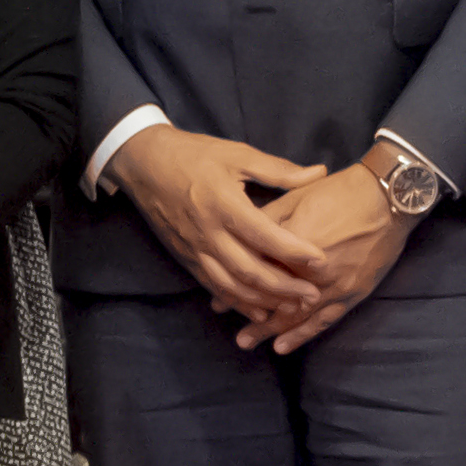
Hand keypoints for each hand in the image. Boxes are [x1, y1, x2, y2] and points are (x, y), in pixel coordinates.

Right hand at [109, 125, 331, 331]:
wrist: (144, 164)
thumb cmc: (193, 154)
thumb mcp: (237, 153)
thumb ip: (278, 170)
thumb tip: (319, 173)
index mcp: (224, 203)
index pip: (265, 235)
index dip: (294, 251)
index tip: (321, 261)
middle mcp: (209, 232)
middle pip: (250, 270)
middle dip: (284, 287)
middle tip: (314, 296)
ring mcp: (196, 249)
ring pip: (232, 285)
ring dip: (264, 301)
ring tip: (293, 308)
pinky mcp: (186, 258)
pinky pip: (214, 287)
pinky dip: (238, 303)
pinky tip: (259, 312)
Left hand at [244, 162, 407, 354]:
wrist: (388, 198)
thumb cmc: (340, 192)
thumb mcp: (296, 197)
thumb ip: (268, 221)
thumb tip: (241, 236)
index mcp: (292, 245)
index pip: (257, 271)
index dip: (235, 286)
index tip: (217, 298)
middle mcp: (310, 272)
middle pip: (272, 298)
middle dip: (247, 313)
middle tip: (225, 324)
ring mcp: (332, 286)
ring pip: (294, 315)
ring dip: (269, 330)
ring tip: (247, 342)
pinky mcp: (352, 292)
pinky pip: (324, 320)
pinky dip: (302, 334)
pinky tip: (284, 346)